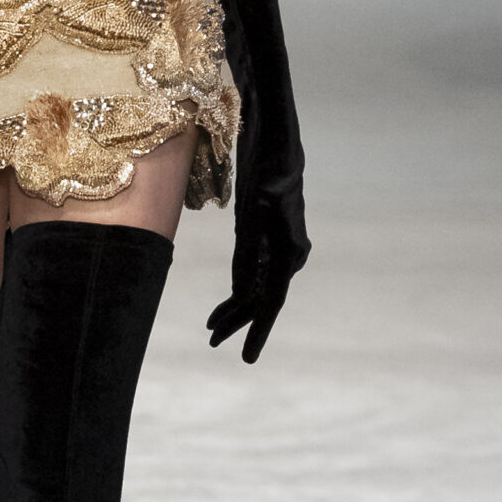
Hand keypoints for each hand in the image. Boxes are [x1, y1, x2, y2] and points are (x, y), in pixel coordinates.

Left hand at [207, 168, 308, 363]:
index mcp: (289, 252)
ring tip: (212, 329)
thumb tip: (242, 295)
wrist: (277, 143)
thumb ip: (247, 255)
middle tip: (213, 343)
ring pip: (256, 286)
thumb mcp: (252, 213)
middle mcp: (288, 254)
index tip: (246, 358)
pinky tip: (228, 301)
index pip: (271, 301)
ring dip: (236, 307)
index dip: (257, 331)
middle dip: (238, 322)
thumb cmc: (266, 172)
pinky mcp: (266, 236)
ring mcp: (278, 246)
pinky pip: (252, 270)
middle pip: (262, 298)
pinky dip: (239, 286)